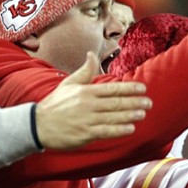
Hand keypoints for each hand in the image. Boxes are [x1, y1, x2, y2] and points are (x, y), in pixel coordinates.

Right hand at [35, 52, 151, 149]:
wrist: (38, 125)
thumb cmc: (55, 104)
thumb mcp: (68, 84)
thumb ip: (84, 70)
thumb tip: (92, 54)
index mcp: (86, 91)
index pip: (113, 88)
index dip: (130, 88)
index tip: (143, 88)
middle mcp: (89, 105)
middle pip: (117, 102)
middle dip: (135, 102)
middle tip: (149, 102)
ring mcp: (88, 120)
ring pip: (114, 117)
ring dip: (130, 115)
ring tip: (143, 113)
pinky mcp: (86, 134)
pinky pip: (107, 131)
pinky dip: (119, 129)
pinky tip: (130, 128)